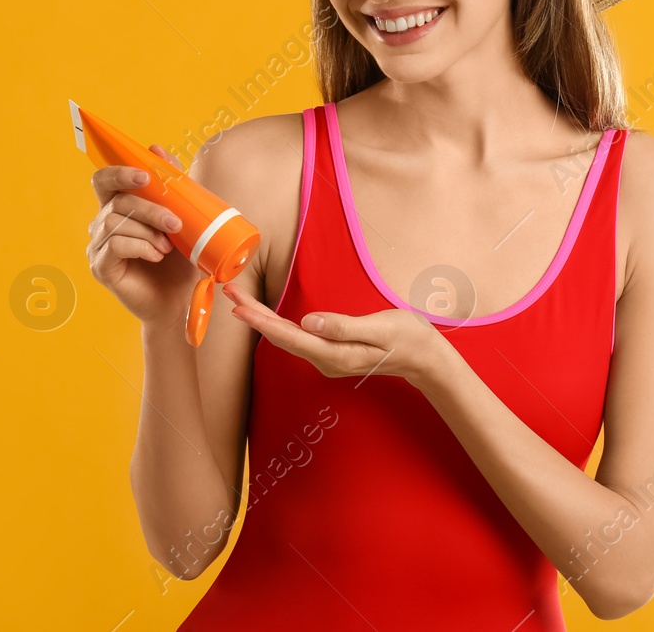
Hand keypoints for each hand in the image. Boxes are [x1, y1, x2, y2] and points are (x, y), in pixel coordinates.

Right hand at [85, 144, 197, 325]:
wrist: (178, 301)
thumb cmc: (178, 261)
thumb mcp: (182, 220)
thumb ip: (171, 186)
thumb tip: (157, 149)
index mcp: (118, 208)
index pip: (104, 180)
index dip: (120, 172)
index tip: (145, 176)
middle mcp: (102, 224)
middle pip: (117, 201)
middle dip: (149, 208)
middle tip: (174, 222)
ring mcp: (98, 246)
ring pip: (116, 222)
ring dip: (148, 231)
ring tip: (167, 247)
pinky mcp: (100, 267)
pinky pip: (115, 246)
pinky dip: (140, 247)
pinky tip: (155, 256)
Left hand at [221, 279, 453, 388]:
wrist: (424, 358)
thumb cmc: (406, 338)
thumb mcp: (380, 328)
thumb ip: (344, 327)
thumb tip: (309, 322)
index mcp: (335, 354)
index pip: (289, 336)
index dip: (261, 321)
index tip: (239, 306)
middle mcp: (325, 360)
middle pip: (281, 337)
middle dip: (253, 315)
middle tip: (230, 293)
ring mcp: (327, 359)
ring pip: (286, 338)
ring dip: (262, 319)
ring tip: (240, 300)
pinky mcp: (330, 353)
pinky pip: (296, 339)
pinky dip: (277, 325)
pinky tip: (266, 316)